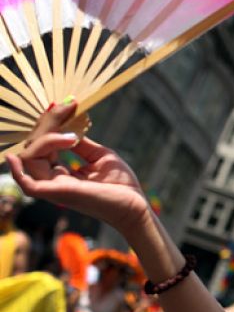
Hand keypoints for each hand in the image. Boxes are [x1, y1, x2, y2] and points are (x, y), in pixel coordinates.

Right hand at [6, 102, 151, 233]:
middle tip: (65, 109)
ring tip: (69, 136)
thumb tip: (66, 127)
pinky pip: (28, 183)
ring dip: (45, 139)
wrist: (135, 204)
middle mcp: (52, 181)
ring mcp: (54, 188)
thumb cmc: (121, 184)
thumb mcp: (99, 156)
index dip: (49, 125)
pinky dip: (20, 168)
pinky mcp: (59, 194)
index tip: (66, 106)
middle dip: (46, 125)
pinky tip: (29, 151)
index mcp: (60, 174)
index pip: (41, 147)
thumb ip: (79, 144)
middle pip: (32, 149)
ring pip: (29, 159)